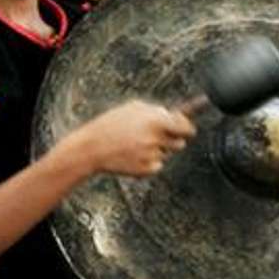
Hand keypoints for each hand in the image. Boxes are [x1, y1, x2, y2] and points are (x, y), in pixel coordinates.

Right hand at [78, 100, 196, 176]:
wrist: (92, 147)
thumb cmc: (112, 123)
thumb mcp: (134, 108)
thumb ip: (157, 110)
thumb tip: (176, 114)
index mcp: (156, 121)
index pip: (186, 128)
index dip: (187, 128)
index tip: (187, 129)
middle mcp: (156, 139)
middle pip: (180, 144)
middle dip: (174, 140)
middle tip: (161, 137)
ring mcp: (151, 156)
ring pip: (166, 154)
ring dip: (158, 150)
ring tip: (137, 144)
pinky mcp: (145, 170)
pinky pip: (156, 166)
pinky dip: (149, 162)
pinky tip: (132, 156)